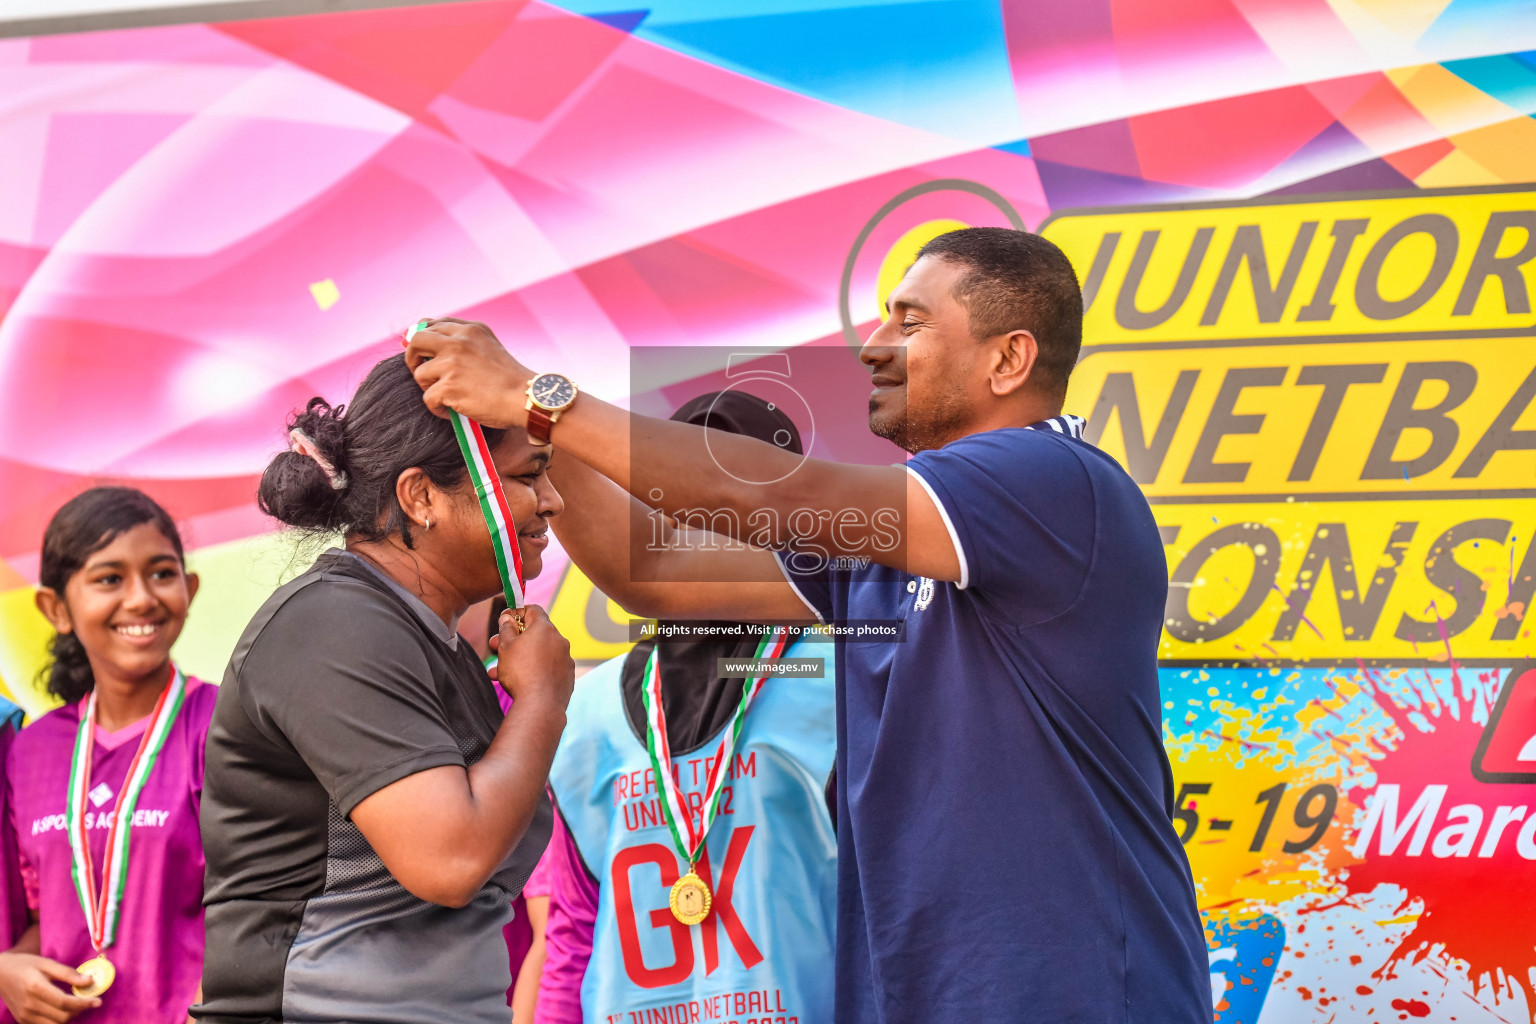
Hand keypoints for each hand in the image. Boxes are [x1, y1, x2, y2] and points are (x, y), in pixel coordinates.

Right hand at [0, 952, 100, 1023]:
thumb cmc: (24, 965)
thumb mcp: (47, 963)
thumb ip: (68, 973)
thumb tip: (89, 981)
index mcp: (36, 988)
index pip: (64, 1002)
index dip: (83, 1003)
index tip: (98, 1001)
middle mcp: (29, 1005)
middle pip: (61, 1016)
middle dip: (79, 1010)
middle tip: (89, 1000)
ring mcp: (25, 1016)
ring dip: (70, 1017)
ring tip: (76, 1004)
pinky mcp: (23, 1020)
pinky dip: (58, 1020)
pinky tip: (63, 1008)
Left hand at [404, 318, 531, 427]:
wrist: (527, 398)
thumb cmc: (510, 379)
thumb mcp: (489, 347)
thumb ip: (464, 342)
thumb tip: (431, 348)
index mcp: (470, 329)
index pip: (431, 325)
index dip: (422, 340)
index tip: (423, 354)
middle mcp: (459, 341)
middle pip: (416, 341)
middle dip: (412, 358)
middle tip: (421, 372)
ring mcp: (452, 363)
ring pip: (420, 373)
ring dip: (429, 388)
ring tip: (448, 397)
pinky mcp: (448, 386)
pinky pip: (428, 398)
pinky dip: (437, 409)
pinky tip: (452, 410)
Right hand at [490, 605, 573, 712]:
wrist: (540, 705)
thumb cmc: (521, 672)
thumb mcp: (506, 646)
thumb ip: (506, 628)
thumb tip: (508, 618)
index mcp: (545, 628)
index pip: (533, 610)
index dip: (517, 612)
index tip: (505, 620)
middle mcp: (559, 641)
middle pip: (535, 633)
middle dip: (514, 639)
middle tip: (495, 647)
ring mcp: (565, 659)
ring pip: (538, 654)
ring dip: (520, 658)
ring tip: (498, 671)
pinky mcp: (567, 677)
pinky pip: (547, 669)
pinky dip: (533, 671)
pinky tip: (518, 682)